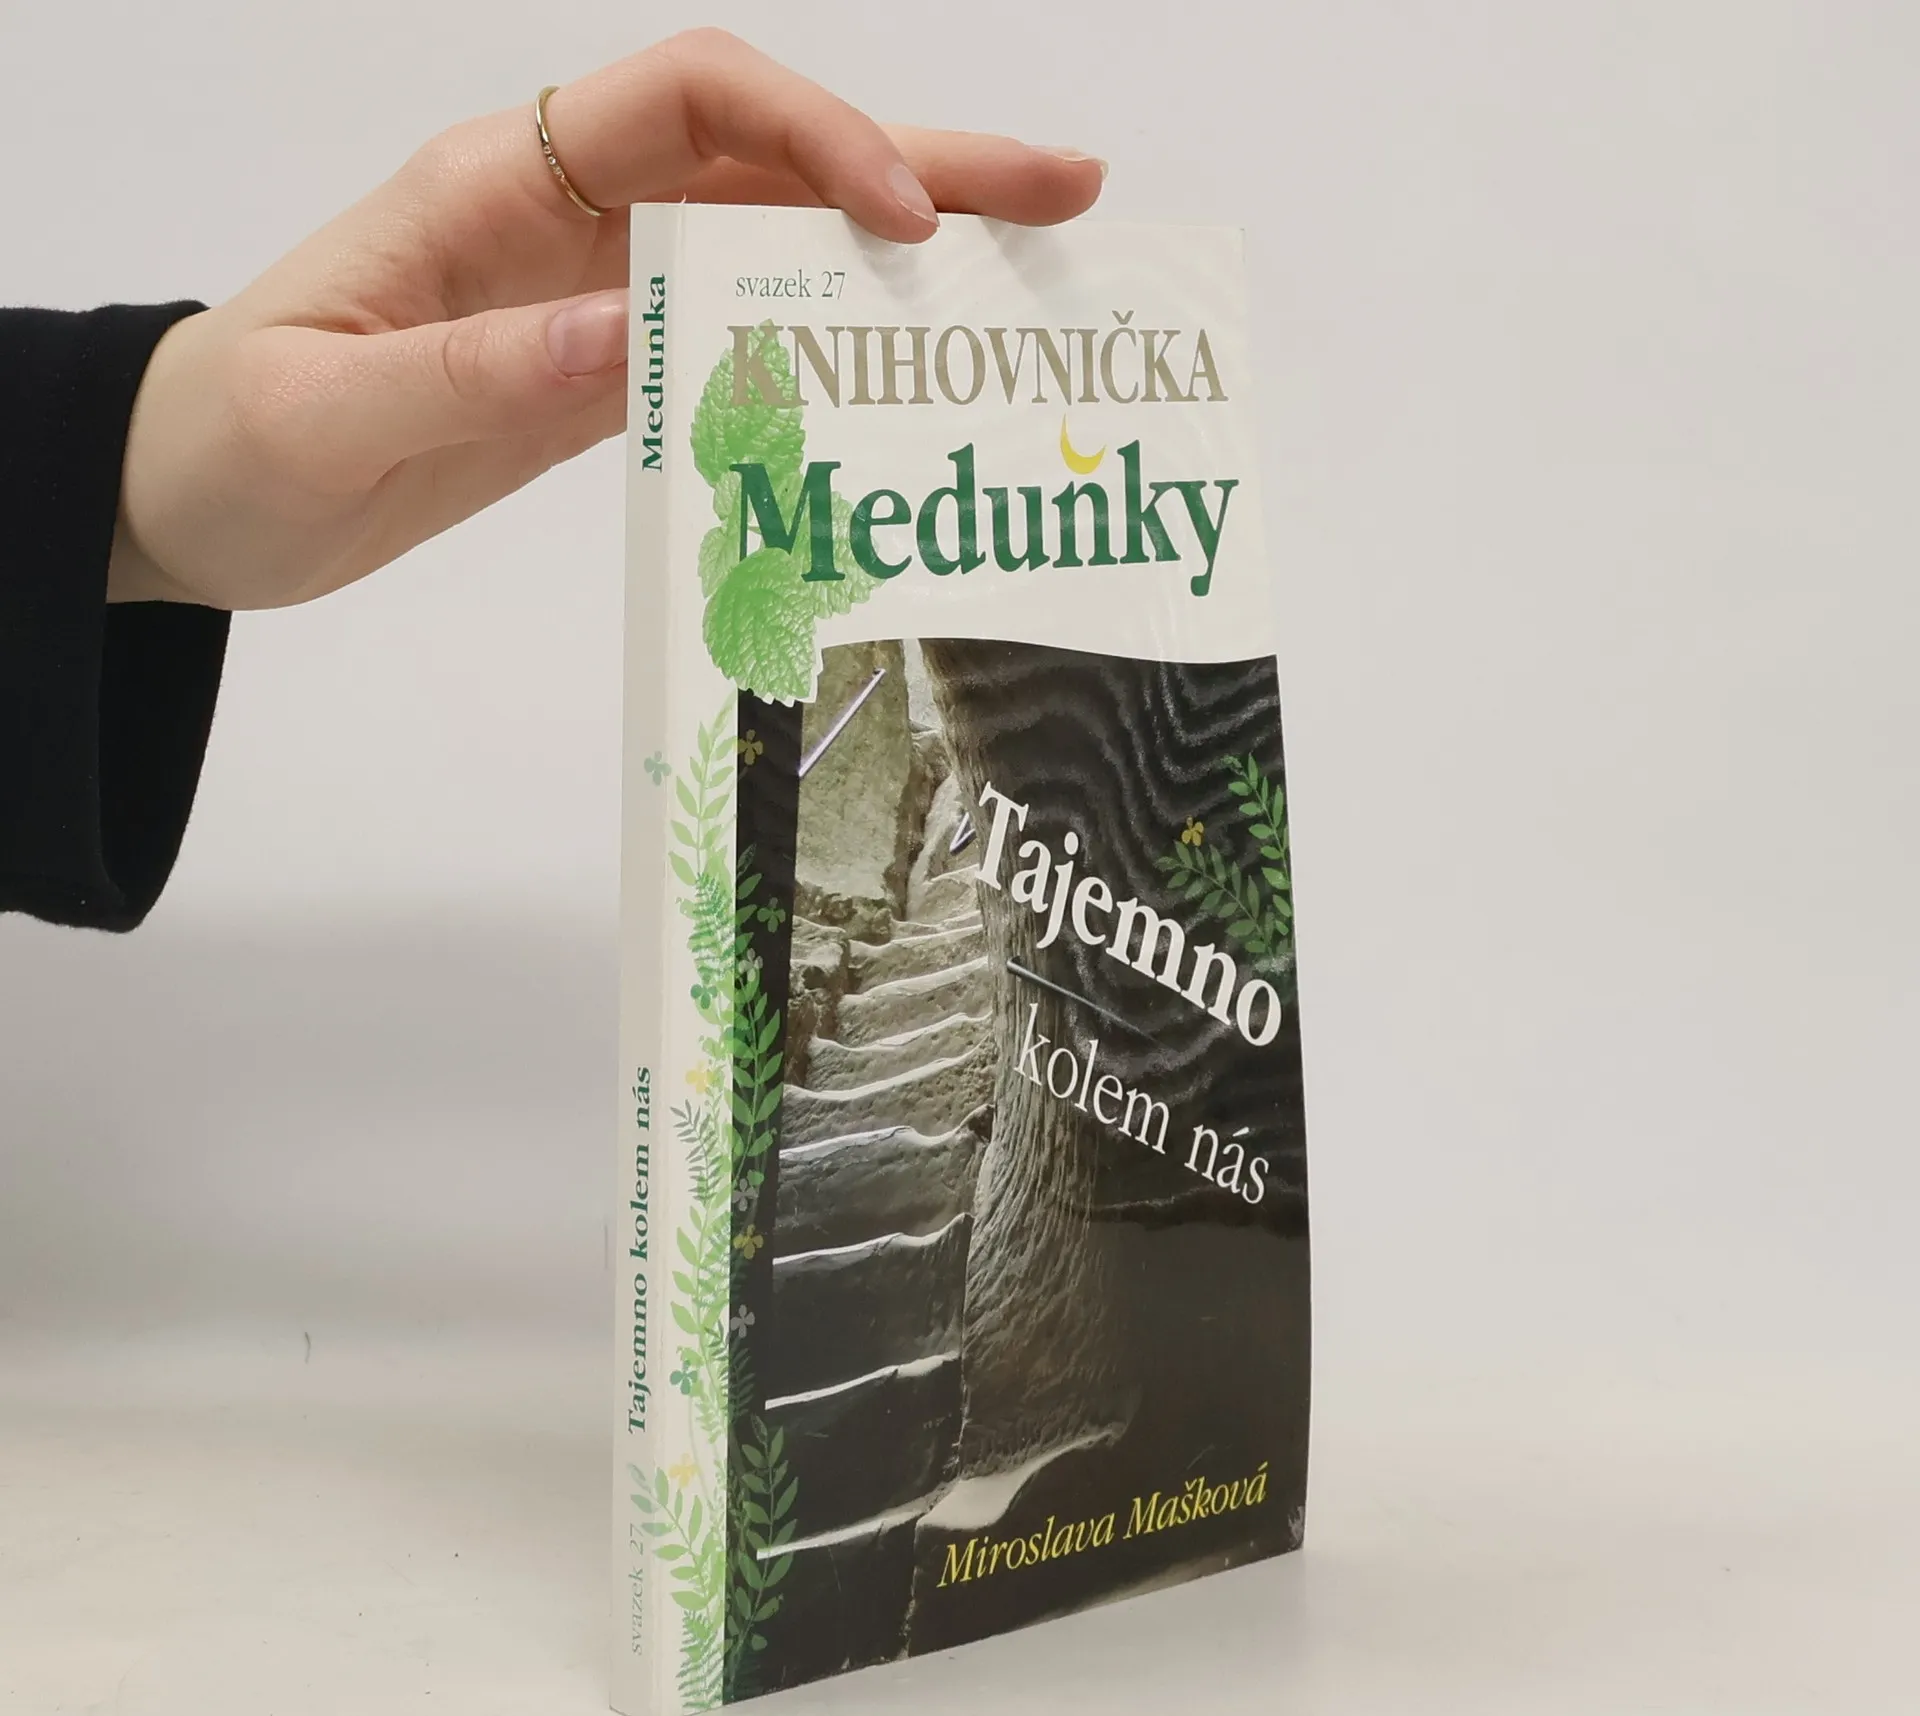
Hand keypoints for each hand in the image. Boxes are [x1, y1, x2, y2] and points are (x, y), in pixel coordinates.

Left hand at [108, 30, 1104, 610]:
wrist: (188, 496)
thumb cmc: (230, 439)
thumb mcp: (331, 412)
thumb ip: (477, 371)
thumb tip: (636, 336)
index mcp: (498, 186)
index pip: (688, 102)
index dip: (812, 135)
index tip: (905, 218)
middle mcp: (567, 219)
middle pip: (768, 159)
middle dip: (919, 164)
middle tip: (1061, 189)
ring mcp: (594, 296)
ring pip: (771, 245)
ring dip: (895, 257)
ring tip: (1022, 279)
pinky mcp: (600, 372)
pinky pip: (734, 341)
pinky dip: (823, 349)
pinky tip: (898, 378)